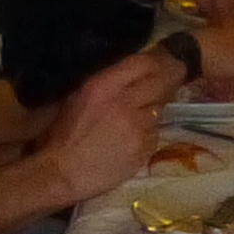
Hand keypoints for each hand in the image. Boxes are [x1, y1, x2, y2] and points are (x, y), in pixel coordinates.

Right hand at [40, 48, 171, 205]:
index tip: (165, 62)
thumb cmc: (62, 135)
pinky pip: (154, 134)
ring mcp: (138, 127)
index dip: (159, 60)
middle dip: (168, 80)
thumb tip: (133, 75)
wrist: (62, 173)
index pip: (144, 63)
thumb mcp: (78, 97)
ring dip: (152, 111)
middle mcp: (125, 103)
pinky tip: (130, 141)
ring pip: (158, 110)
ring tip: (134, 120)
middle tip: (171, 80)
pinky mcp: (144, 148)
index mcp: (104, 86)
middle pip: (161, 82)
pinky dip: (147, 134)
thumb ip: (107, 83)